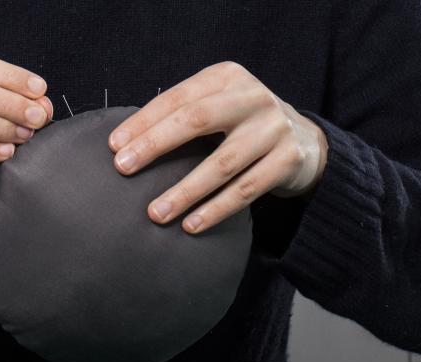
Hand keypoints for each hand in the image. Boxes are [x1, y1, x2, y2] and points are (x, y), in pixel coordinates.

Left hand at [108, 62, 327, 233]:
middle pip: (197, 120)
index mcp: (227, 77)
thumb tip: (125, 144)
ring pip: (222, 164)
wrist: (305, 141)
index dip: (144, 122)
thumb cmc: (242, 125)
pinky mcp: (288, 160)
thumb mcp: (219, 104)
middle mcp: (253, 97)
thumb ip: (184, 114)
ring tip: (155, 213)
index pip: (178, 98)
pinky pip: (245, 190)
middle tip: (123, 169)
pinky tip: (191, 225)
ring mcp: (274, 128)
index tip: (114, 147)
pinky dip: (216, 209)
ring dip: (185, 191)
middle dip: (155, 144)